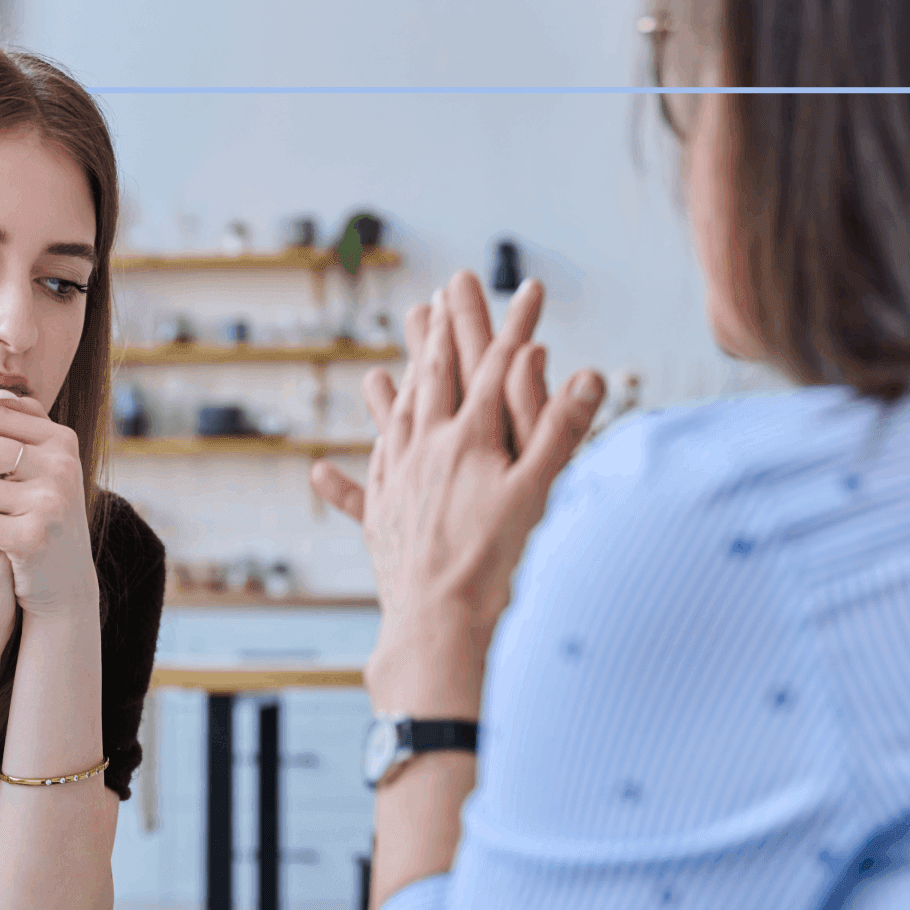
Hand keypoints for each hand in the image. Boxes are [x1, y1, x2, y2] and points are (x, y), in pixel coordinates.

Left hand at [309, 270, 603, 715]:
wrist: (439, 621)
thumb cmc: (494, 561)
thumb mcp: (539, 492)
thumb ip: (560, 431)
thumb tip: (586, 375)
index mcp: (467, 438)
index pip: (496, 366)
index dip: (516, 325)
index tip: (530, 288)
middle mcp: (424, 450)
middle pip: (431, 380)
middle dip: (440, 337)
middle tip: (437, 299)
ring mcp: (397, 483)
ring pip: (390, 424)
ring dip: (389, 393)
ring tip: (379, 372)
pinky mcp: (381, 521)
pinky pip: (361, 486)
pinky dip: (348, 473)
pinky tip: (322, 471)